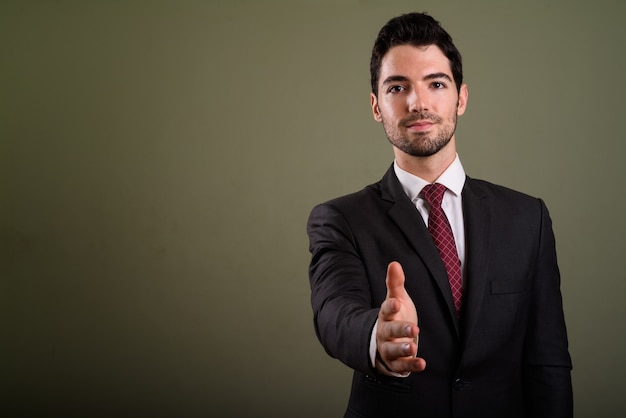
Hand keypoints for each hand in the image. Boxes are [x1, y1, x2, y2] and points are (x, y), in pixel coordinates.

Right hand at [375, 261, 425, 375]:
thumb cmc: (394, 317)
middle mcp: (384, 333)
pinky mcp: (396, 363)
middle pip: (389, 331)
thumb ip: (395, 283)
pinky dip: (411, 365)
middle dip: (400, 330)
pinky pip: (402, 366)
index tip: (395, 303)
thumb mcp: (396, 299)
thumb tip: (394, 263)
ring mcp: (389, 349)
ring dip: (403, 349)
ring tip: (414, 347)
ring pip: (393, 350)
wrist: (384, 343)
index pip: (386, 310)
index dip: (390, 307)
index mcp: (385, 316)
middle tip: (414, 328)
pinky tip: (422, 364)